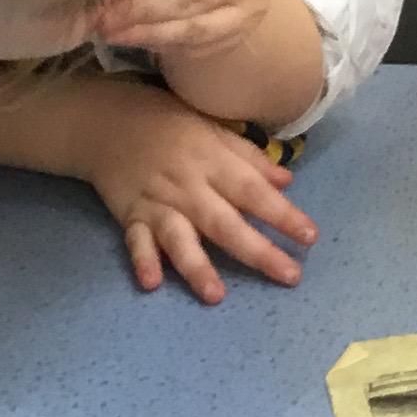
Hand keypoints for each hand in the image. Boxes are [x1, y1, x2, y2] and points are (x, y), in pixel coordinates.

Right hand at [75, 81, 318, 304]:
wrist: (107, 121)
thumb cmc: (170, 123)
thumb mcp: (213, 127)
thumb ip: (249, 157)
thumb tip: (287, 182)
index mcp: (213, 162)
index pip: (254, 192)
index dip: (283, 214)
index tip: (310, 236)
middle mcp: (188, 186)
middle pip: (225, 223)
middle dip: (258, 252)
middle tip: (290, 276)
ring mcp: (157, 203)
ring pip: (180, 238)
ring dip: (197, 267)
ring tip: (216, 296)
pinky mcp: (130, 215)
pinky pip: (136, 241)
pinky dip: (142, 260)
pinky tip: (151, 282)